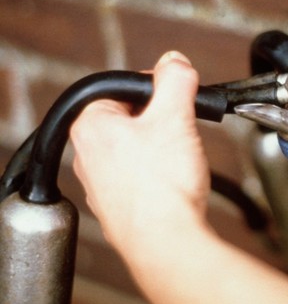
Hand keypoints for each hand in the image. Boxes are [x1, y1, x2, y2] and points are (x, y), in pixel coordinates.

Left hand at [71, 51, 211, 252]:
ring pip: (138, 148)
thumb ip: (175, 80)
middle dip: (164, 121)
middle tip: (182, 133)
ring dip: (164, 148)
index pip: (125, 87)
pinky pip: (141, 176)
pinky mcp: (118, 205)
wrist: (166, 241)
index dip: (159, 90)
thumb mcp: (175, 116)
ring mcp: (101, 183)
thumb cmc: (162, 185)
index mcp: (92, 125)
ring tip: (180, 162)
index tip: (179, 101)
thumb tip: (175, 62)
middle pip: (133, 117)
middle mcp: (87, 154)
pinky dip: (160, 175)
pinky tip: (174, 183)